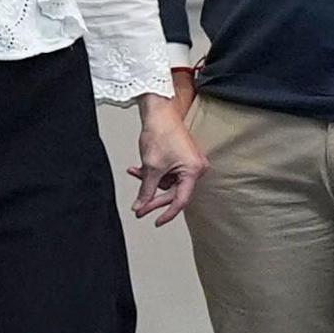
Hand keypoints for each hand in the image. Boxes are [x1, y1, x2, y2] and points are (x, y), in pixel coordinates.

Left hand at [126, 95, 205, 224]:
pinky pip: (168, 172)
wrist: (159, 111)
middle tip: (138, 208)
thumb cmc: (160, 132)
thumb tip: (140, 206)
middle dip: (153, 197)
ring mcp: (191, 162)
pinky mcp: (183, 158)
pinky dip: (154, 172)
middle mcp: (196, 168)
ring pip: (168, 182)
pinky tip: (139, 168)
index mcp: (193, 170)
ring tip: (136, 171)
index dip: (167, 213)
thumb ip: (146, 190)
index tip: (156, 221)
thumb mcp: (151, 167)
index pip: (180, 200)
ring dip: (151, 180)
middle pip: (173, 192)